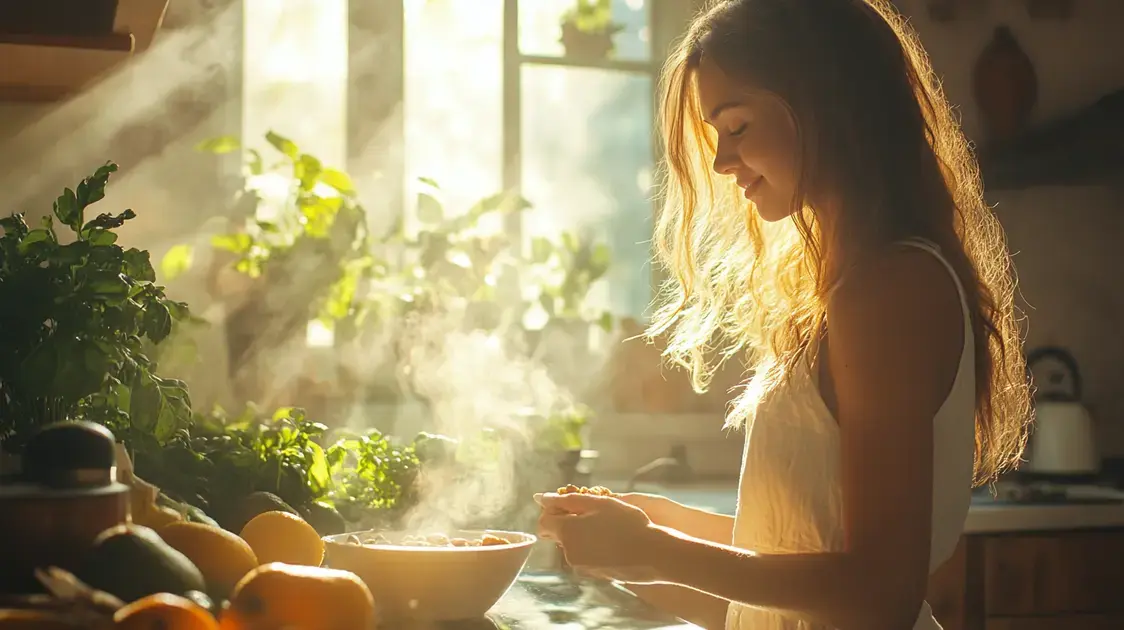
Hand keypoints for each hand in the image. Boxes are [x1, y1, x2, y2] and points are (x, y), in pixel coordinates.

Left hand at [536, 492, 663, 582]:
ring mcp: (581, 566)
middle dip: (570, 523)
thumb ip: (567, 500)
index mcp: (567, 532)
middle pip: (559, 534)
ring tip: (610, 528)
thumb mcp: (599, 503)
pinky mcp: (594, 574)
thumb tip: (540, 498)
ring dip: (584, 535)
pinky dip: (594, 548)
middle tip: (596, 515)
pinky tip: (614, 543)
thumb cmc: (628, 524)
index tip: (573, 506)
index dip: (554, 511)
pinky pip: (586, 557)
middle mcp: (568, 552)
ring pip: (573, 545)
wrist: (654, 554)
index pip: (543, 522)